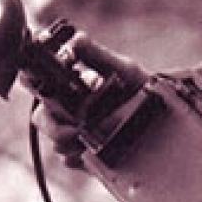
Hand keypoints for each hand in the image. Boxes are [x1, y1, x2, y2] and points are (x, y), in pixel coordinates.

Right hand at [30, 31, 146, 167]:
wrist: (166, 118)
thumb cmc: (143, 87)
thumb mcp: (123, 68)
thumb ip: (97, 55)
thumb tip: (76, 40)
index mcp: (71, 85)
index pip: (37, 85)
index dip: (35, 88)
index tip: (46, 93)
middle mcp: (68, 109)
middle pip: (41, 118)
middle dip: (54, 126)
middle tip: (75, 129)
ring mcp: (75, 133)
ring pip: (55, 142)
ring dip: (71, 143)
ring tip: (93, 138)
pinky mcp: (84, 155)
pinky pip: (69, 160)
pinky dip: (81, 158)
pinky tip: (96, 152)